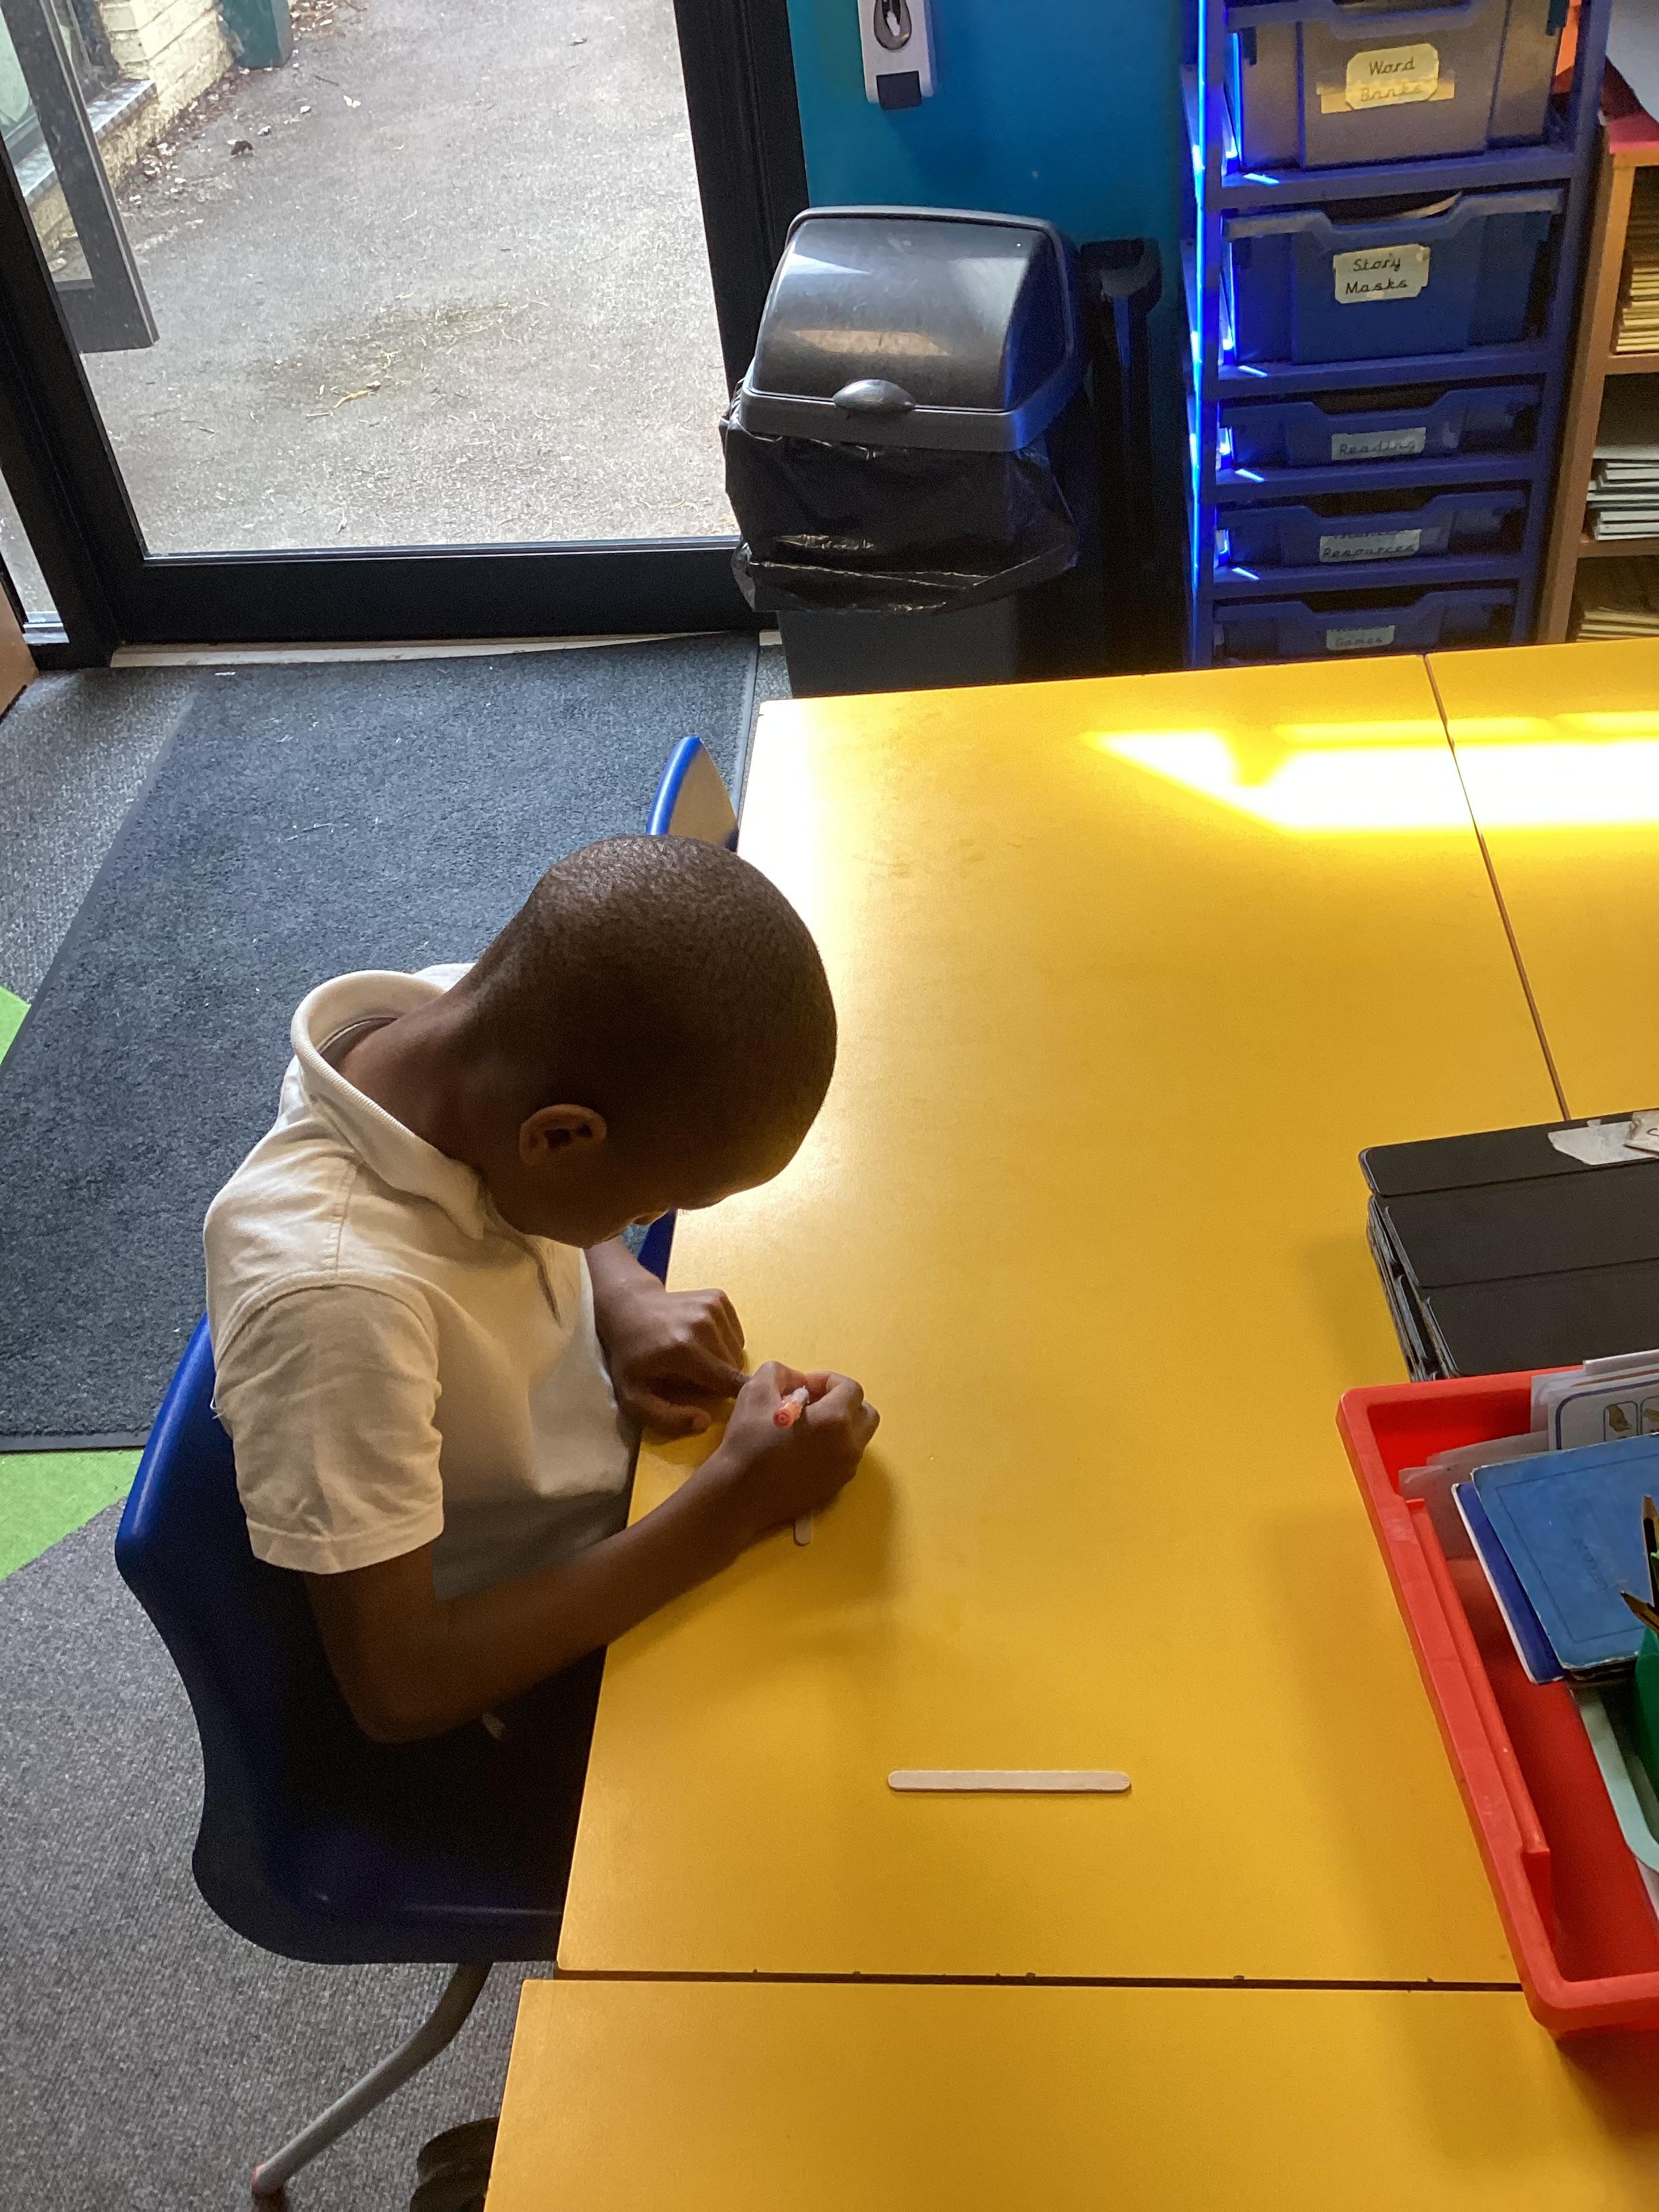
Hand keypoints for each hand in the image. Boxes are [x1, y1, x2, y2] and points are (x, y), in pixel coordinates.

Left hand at [596, 1272, 747, 1437]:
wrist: (627, 1307)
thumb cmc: (630, 1356)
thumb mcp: (633, 1397)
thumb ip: (666, 1419)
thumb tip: (704, 1422)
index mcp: (685, 1351)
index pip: (729, 1382)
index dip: (732, 1396)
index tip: (725, 1402)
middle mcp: (704, 1325)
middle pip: (734, 1368)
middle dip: (721, 1379)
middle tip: (696, 1378)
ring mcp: (712, 1307)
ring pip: (738, 1350)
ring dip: (724, 1361)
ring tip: (697, 1359)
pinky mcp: (718, 1297)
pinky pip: (736, 1333)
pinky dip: (725, 1342)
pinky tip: (703, 1341)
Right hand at [703, 1360, 879, 1543]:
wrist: (739, 1494)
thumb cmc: (748, 1440)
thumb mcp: (757, 1389)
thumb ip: (781, 1372)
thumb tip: (797, 1381)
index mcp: (836, 1420)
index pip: (851, 1388)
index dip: (827, 1380)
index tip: (802, 1386)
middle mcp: (849, 1446)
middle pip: (865, 1413)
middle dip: (843, 1402)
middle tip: (812, 1403)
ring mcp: (844, 1471)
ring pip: (857, 1439)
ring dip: (840, 1426)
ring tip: (807, 1427)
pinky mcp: (834, 1489)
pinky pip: (845, 1460)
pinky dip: (833, 1448)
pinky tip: (803, 1450)